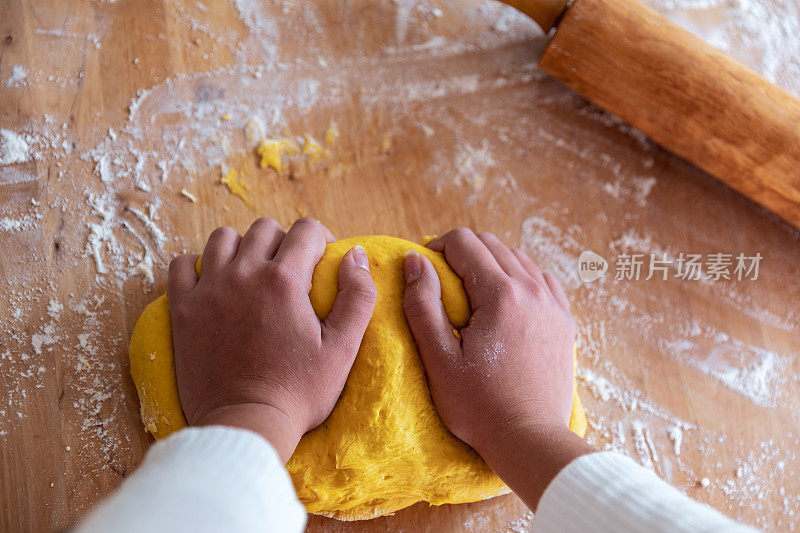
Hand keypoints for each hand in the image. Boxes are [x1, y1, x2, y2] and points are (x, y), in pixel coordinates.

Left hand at [167, 217, 376, 461]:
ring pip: (222, 237)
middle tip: (290, 272)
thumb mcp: (343, 349)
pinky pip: (182, 264)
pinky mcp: (183, 310)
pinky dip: (198, 265)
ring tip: (252, 273)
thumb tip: (355, 255)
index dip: (321, 240)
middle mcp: (244, 274)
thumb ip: (358, 296)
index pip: (306, 230)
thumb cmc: (298, 392)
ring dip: (242, 247)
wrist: (245, 425)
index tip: (322, 261)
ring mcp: (209, 290)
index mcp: (285, 281)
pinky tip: (214, 283)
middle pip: (264, 228)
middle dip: (283, 241)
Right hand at [403, 228, 592, 507]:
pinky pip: (540, 278)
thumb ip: (423, 305)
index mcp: (500, 295)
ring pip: (517, 258)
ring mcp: (553, 304)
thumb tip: (415, 261)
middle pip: (492, 244)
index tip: (425, 268)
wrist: (530, 439)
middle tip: (443, 281)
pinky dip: (518, 277)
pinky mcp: (564, 320)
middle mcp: (532, 290)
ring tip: (471, 292)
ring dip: (490, 263)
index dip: (437, 247)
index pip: (465, 242)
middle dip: (462, 252)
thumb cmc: (479, 406)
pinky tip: (504, 300)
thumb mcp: (439, 359)